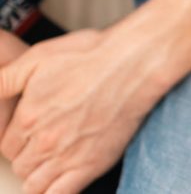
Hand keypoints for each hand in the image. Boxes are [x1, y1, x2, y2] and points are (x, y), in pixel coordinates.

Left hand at [0, 29, 165, 193]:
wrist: (134, 63)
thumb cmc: (92, 55)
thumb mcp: (38, 56)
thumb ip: (5, 80)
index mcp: (28, 117)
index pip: (7, 146)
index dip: (16, 140)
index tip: (28, 134)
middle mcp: (45, 141)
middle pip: (20, 165)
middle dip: (27, 157)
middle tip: (43, 144)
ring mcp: (69, 156)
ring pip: (35, 184)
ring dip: (38, 175)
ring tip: (50, 162)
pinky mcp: (92, 165)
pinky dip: (53, 192)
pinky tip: (59, 181)